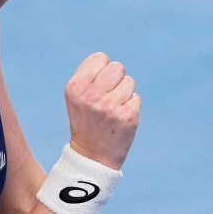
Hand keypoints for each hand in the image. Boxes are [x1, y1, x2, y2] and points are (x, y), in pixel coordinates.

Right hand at [64, 52, 139, 170]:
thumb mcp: (77, 96)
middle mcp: (91, 96)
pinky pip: (136, 98)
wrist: (92, 155)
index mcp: (76, 87)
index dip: (101, 70)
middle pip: (117, 67)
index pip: (100, 58)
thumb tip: (107, 60)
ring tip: (112, 109)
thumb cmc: (86, 120)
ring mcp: (111, 106)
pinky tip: (119, 119)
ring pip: (129, 82)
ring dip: (124, 93)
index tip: (97, 86)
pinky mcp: (128, 116)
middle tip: (108, 96)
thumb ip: (90, 75)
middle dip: (116, 79)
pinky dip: (130, 107)